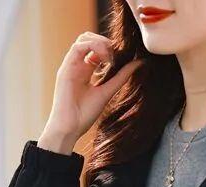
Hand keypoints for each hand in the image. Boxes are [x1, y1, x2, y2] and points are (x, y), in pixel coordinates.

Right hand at [37, 32, 143, 153]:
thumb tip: (139, 63)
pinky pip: (78, 47)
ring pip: (84, 39)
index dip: (111, 48)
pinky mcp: (66, 68)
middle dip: (106, 42)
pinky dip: (93, 47)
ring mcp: (70, 65)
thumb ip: (121, 77)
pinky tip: (105, 59)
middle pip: (90, 39)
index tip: (122, 59)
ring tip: (111, 58)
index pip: (97, 48)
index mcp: (85, 71)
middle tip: (117, 55)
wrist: (69, 128)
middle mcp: (77, 65)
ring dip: (100, 43)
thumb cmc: (84, 115)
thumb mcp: (107, 91)